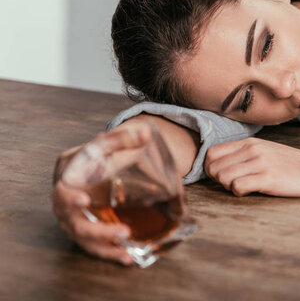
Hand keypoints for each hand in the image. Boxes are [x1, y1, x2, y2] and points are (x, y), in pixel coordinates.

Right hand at [52, 121, 151, 264]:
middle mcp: (65, 204)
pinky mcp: (85, 230)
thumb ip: (125, 137)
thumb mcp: (109, 142)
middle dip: (97, 231)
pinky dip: (109, 253)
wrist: (95, 166)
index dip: (69, 199)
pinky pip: (93, 246)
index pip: (61, 191)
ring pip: (84, 240)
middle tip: (122, 231)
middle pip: (74, 223)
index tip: (83, 201)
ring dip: (105, 248)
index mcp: (66, 178)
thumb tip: (147, 132)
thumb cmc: (99, 154)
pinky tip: (127, 258)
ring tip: (126, 253)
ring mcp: (73, 220)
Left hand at [204, 137, 299, 196]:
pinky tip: (251, 191)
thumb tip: (222, 165)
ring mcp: (260, 163)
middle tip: (233, 185)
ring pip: (222, 176)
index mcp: (250, 142)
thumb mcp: (267, 151)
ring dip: (227, 187)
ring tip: (243, 188)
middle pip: (213, 166)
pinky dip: (239, 193)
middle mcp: (252, 150)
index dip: (211, 168)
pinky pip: (237, 187)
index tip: (223, 177)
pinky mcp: (268, 178)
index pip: (211, 153)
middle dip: (218, 180)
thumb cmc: (293, 165)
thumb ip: (246, 154)